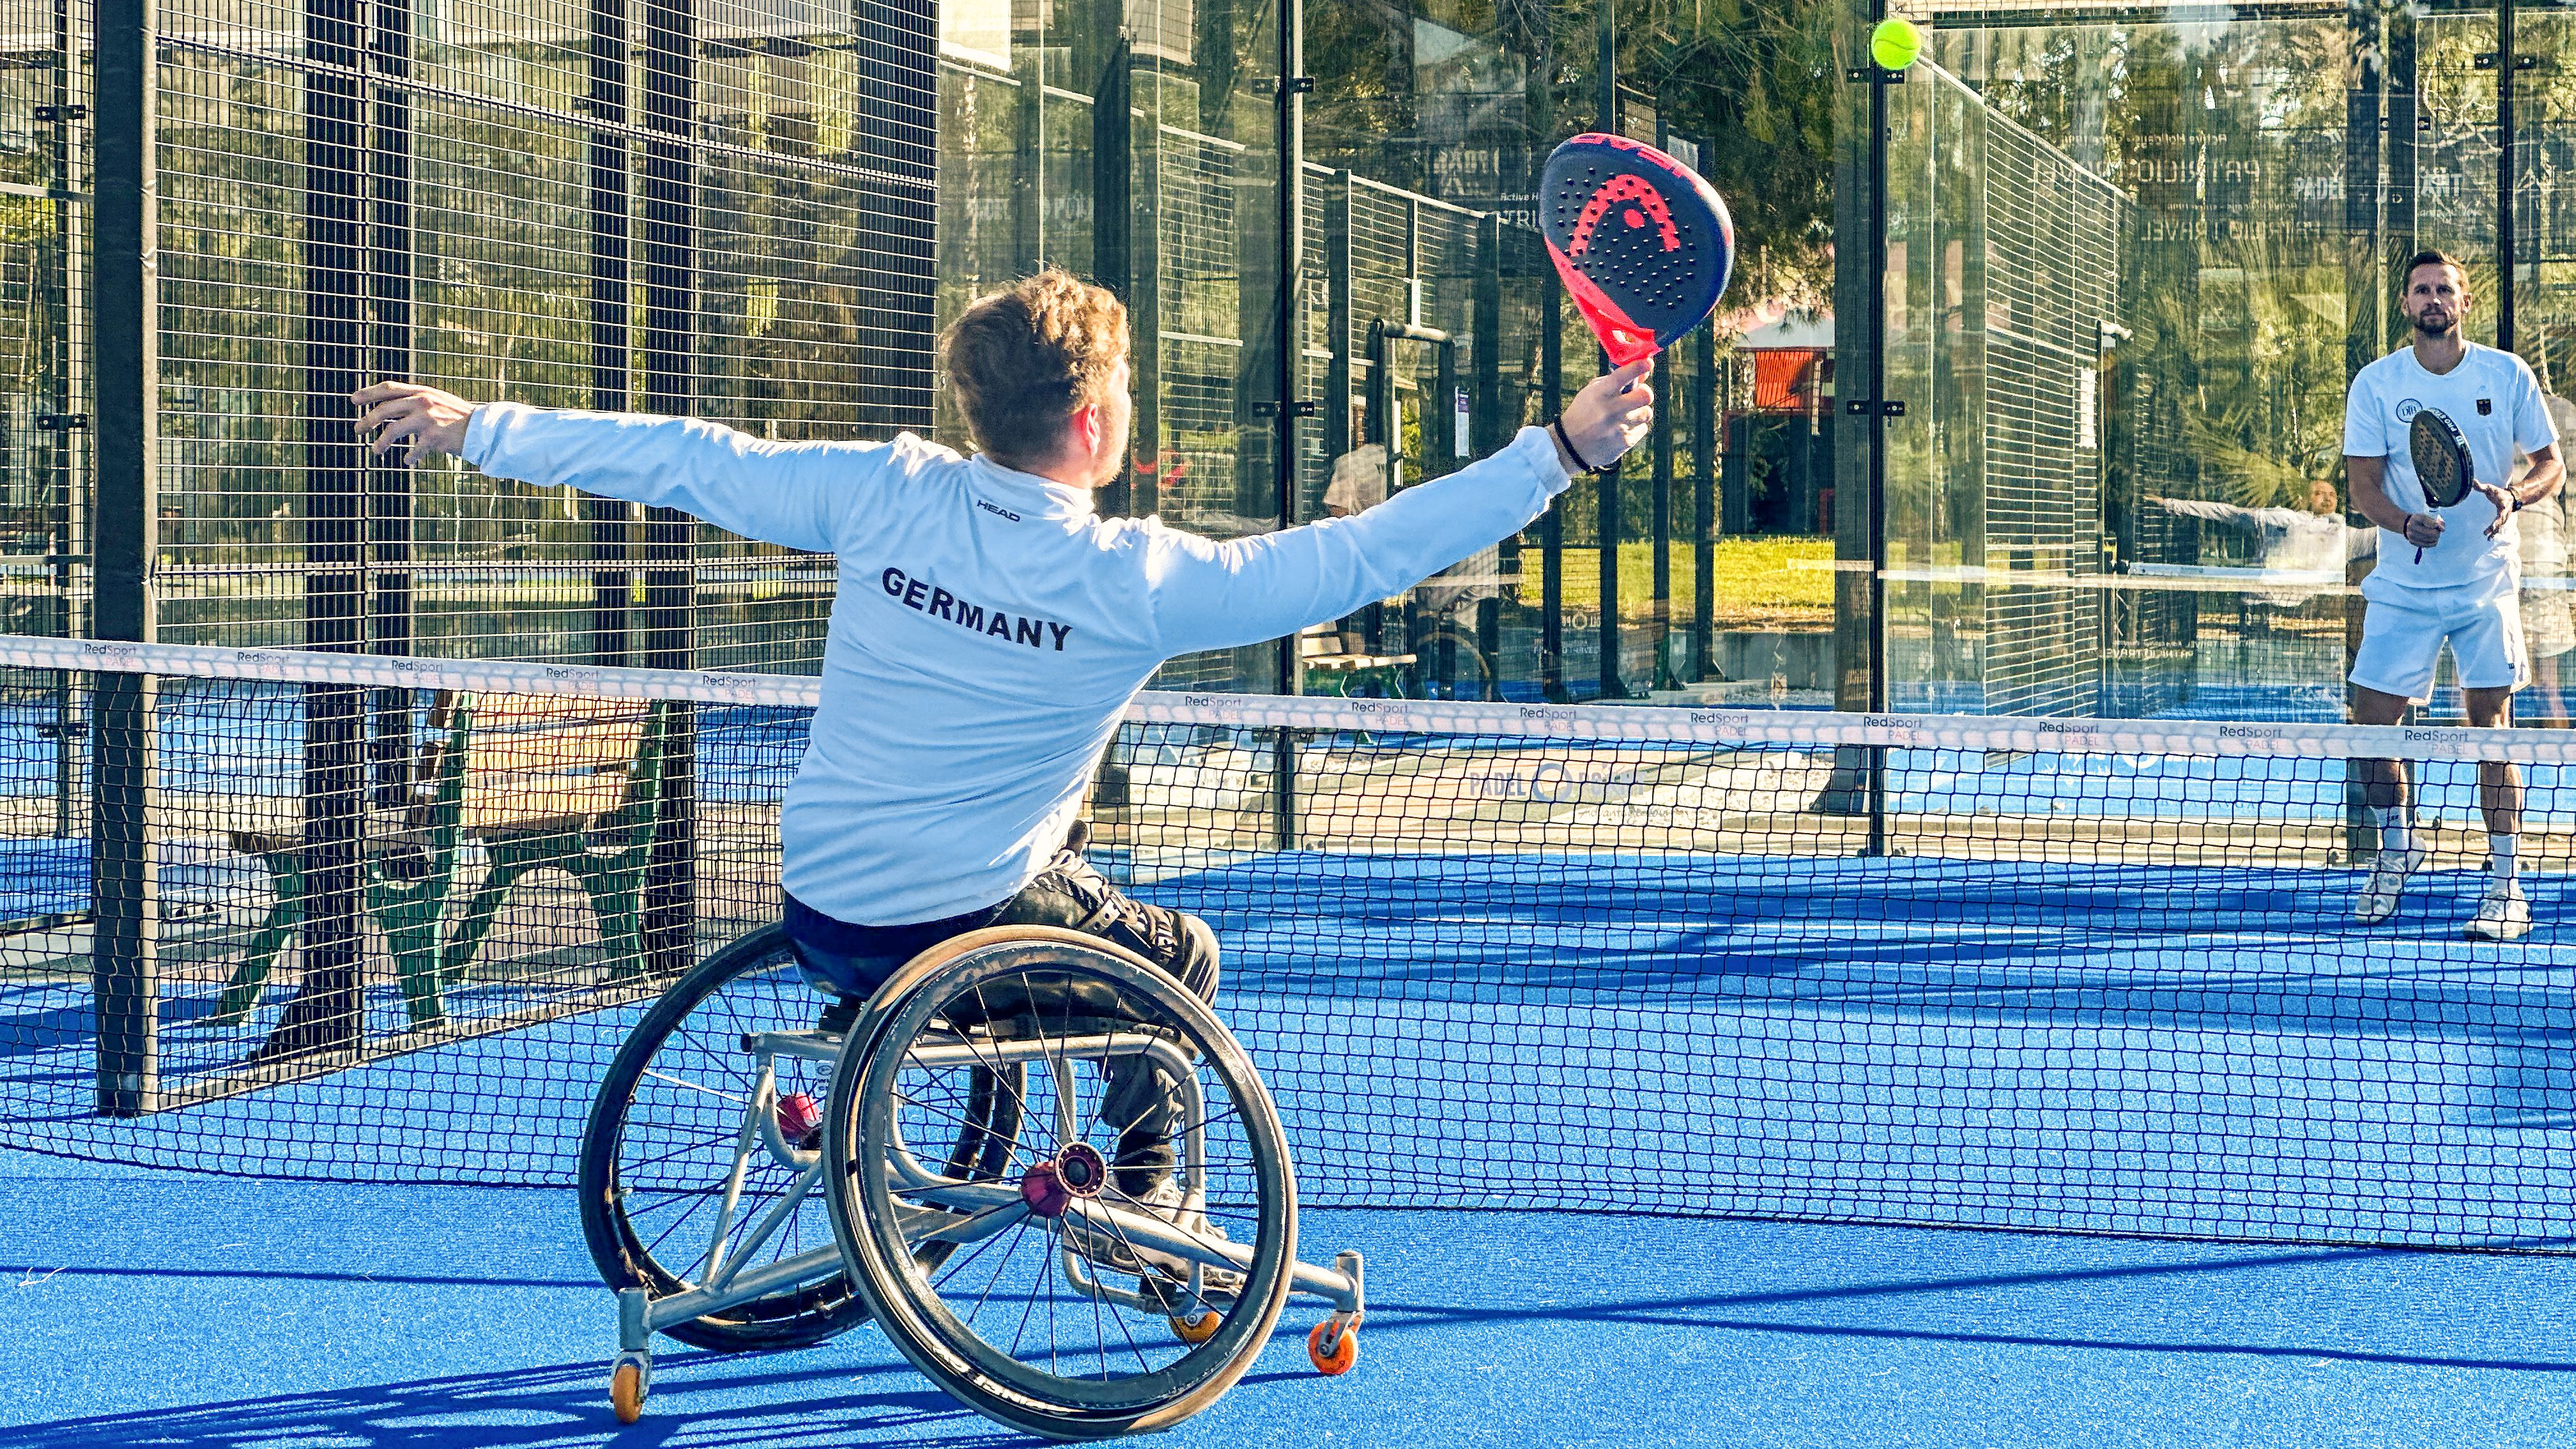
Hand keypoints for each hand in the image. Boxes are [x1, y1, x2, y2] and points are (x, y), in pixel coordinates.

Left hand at [351, 381, 476, 465]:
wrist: (483, 429)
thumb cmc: (457, 417)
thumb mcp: (436, 401)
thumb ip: (415, 401)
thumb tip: (388, 409)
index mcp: (422, 391)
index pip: (389, 388)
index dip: (369, 393)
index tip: (353, 400)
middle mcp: (423, 402)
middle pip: (385, 409)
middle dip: (367, 420)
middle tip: (357, 429)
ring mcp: (428, 419)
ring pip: (393, 430)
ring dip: (381, 442)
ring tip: (376, 451)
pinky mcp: (434, 437)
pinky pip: (414, 449)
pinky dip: (409, 457)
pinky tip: (407, 461)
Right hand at [1554, 358, 1654, 473]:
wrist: (1570, 446)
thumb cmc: (1585, 412)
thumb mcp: (1594, 392)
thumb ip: (1619, 380)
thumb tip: (1645, 371)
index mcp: (1600, 393)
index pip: (1621, 376)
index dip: (1637, 367)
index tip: (1648, 363)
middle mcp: (1610, 410)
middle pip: (1645, 395)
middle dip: (1645, 392)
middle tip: (1639, 394)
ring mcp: (1619, 427)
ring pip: (1646, 413)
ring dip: (1639, 412)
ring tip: (1624, 416)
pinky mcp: (1625, 442)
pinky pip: (1642, 428)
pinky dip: (1634, 428)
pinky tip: (1620, 430)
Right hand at [2402, 511, 2443, 548]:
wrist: (2407, 525)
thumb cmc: (2421, 521)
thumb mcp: (2428, 517)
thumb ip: (2438, 521)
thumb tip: (2442, 529)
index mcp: (2416, 518)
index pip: (2429, 523)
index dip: (2436, 525)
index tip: (2436, 525)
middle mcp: (2412, 527)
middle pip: (2430, 533)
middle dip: (2437, 533)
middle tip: (2437, 531)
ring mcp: (2411, 535)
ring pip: (2430, 539)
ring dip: (2435, 538)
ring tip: (2435, 535)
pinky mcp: (2412, 542)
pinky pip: (2427, 545)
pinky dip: (2432, 543)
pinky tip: (2433, 540)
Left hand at [2476, 481, 2516, 536]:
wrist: (2511, 497)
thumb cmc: (2499, 492)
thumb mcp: (2491, 488)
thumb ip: (2481, 486)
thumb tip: (2472, 481)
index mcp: (2503, 507)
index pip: (2501, 514)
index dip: (2498, 520)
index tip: (2494, 524)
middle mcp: (2505, 514)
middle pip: (2500, 523)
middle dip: (2494, 528)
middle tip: (2486, 533)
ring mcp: (2504, 518)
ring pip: (2499, 527)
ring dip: (2494, 533)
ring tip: (2488, 539)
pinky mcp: (2502, 520)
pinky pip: (2498, 528)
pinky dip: (2494, 533)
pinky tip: (2489, 539)